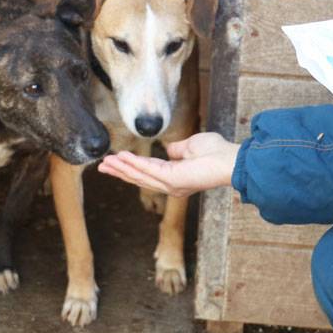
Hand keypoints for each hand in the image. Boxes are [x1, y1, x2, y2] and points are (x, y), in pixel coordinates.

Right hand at [98, 132, 239, 197]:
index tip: (114, 161)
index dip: (129, 167)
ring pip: (139, 175)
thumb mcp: (190, 146)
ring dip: (121, 168)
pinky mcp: (171, 179)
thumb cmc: (216, 152)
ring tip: (105, 162)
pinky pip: (147, 169)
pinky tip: (121, 157)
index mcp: (174, 178)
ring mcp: (170, 184)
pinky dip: (133, 163)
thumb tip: (168, 149)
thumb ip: (176, 149)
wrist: (231, 159)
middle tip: (101, 166)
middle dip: (119, 171)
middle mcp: (170, 185)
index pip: (146, 173)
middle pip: (138, 178)